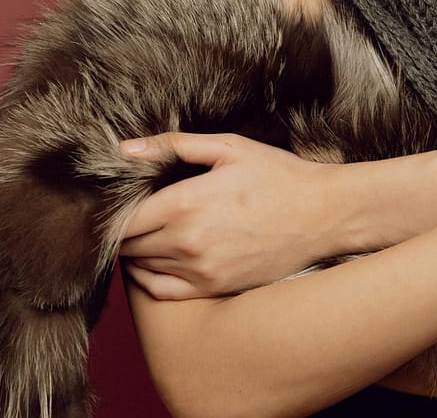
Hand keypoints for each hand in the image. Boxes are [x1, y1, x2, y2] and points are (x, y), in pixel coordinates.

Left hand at [119, 133, 340, 300]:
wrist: (323, 213)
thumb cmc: (278, 175)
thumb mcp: (230, 147)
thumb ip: (174, 146)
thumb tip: (125, 150)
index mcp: (186, 202)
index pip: (123, 217)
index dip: (114, 208)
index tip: (120, 197)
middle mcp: (187, 242)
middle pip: (128, 243)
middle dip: (126, 227)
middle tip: (139, 209)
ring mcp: (200, 270)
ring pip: (141, 266)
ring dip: (138, 249)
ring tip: (152, 228)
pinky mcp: (213, 289)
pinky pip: (160, 291)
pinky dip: (149, 276)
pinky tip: (158, 258)